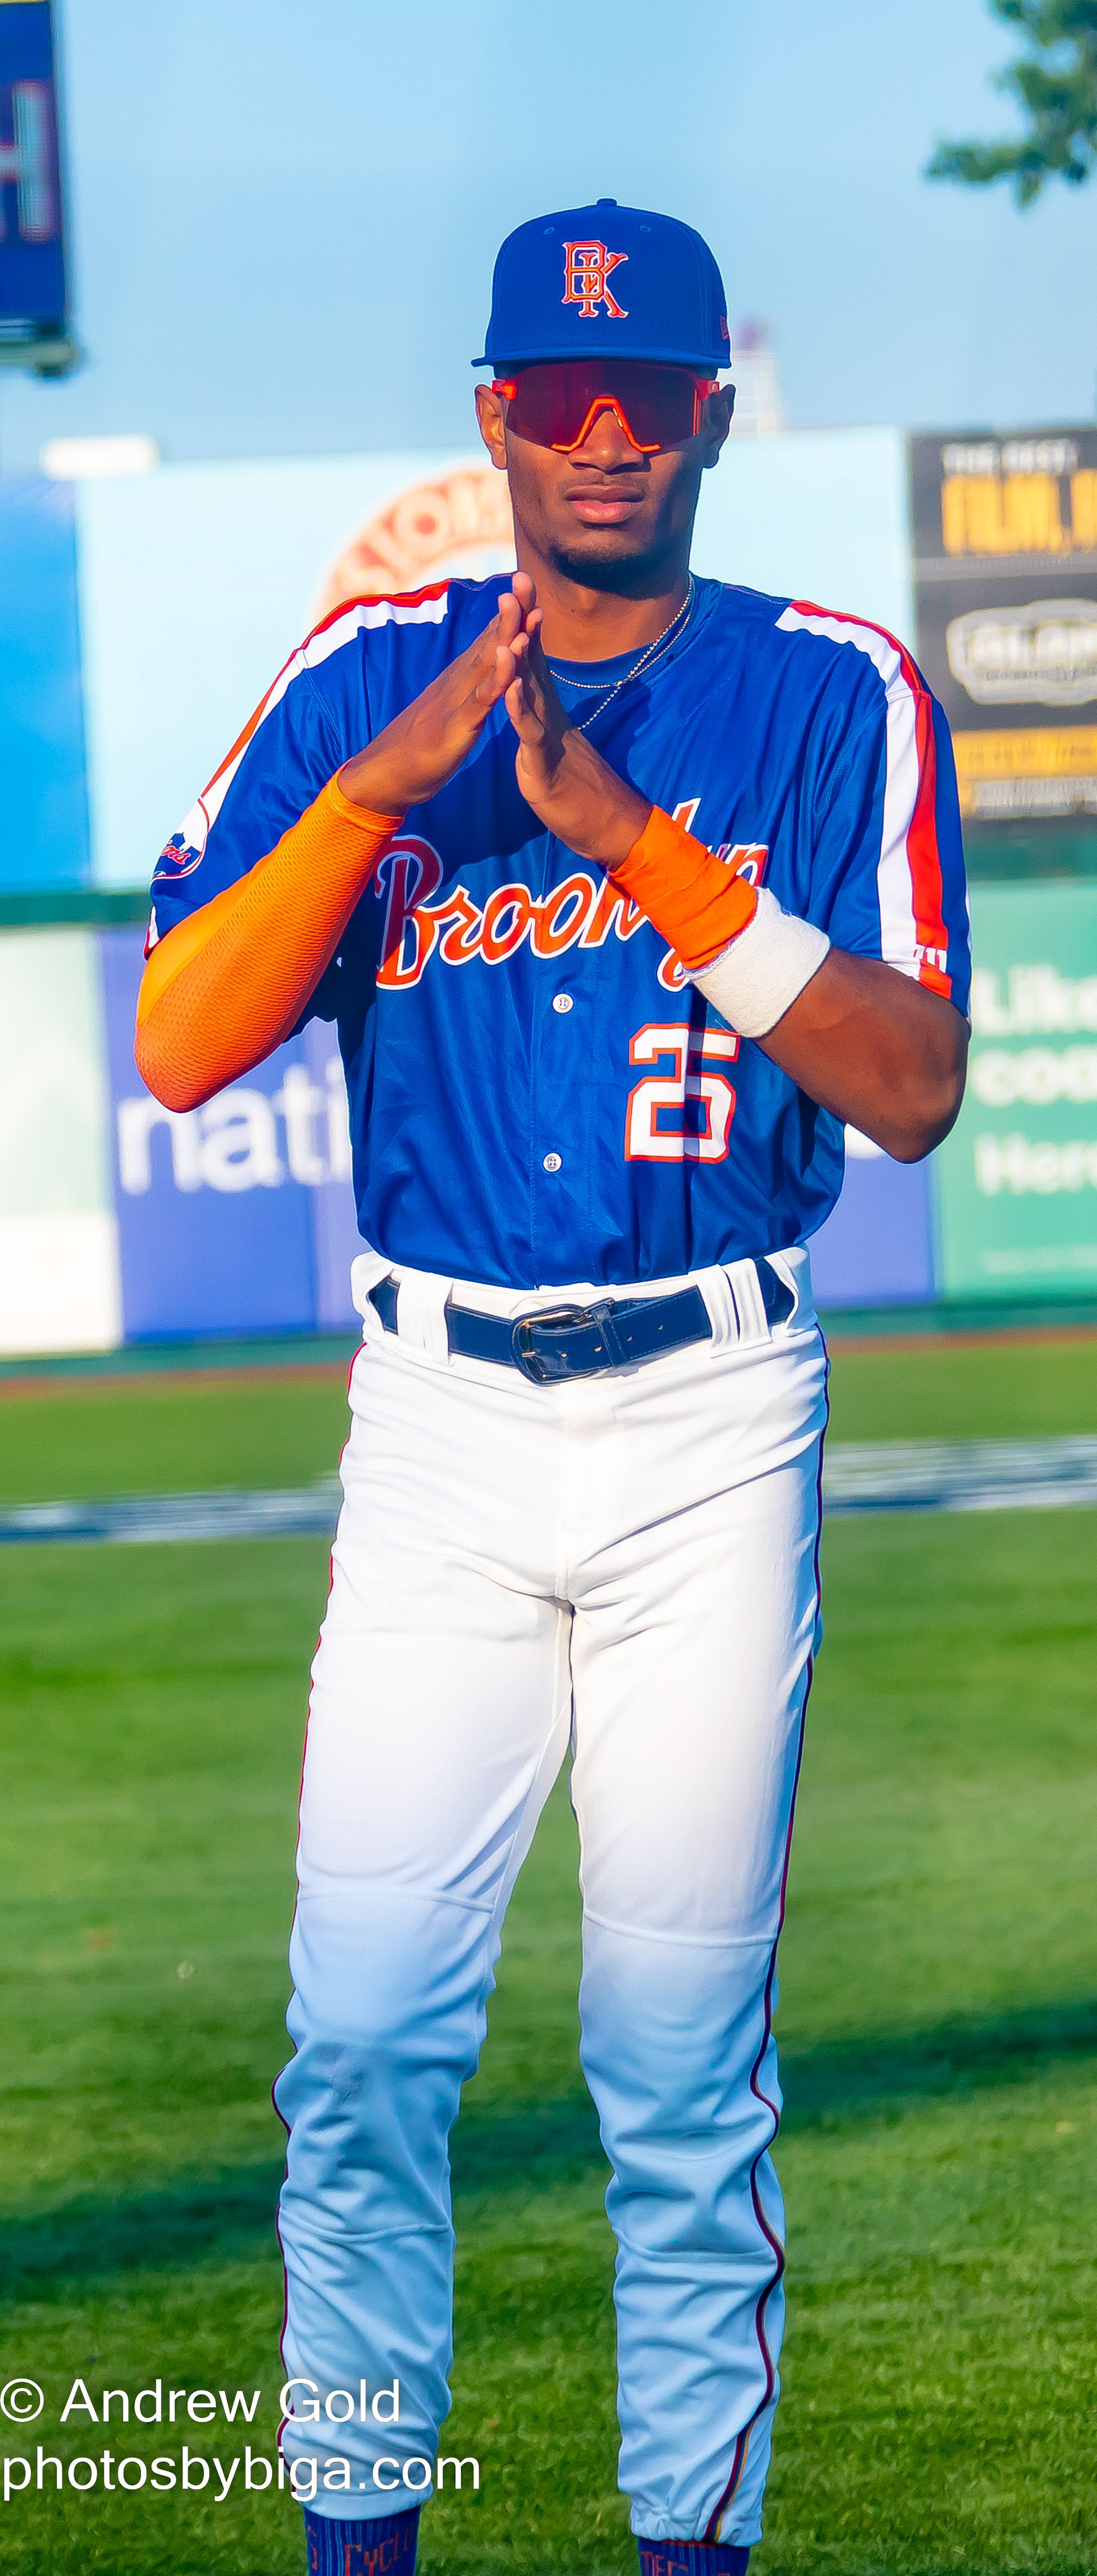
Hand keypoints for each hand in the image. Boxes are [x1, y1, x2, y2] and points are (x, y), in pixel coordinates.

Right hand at [338, 575, 536, 813]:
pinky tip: (510, 661)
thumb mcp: (454, 707)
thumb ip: (468, 687)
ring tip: (523, 608)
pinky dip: (497, 679)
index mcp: (463, 678)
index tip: (528, 585)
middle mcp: (460, 680)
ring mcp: (458, 700)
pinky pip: (481, 699)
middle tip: (528, 578)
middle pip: (491, 640)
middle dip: (512, 611)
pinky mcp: (457, 724)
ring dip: (505, 635)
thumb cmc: (423, 742)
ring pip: (487, 663)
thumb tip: (482, 669)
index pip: (491, 639)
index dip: (511, 613)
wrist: (389, 771)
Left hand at [503, 606, 650, 866]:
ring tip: (510, 625)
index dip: (524, 621)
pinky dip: (520, 708)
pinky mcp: (544, 763)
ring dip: (520, 657)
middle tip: (517, 580)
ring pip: (532, 689)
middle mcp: (550, 714)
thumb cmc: (577, 786)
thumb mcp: (553, 742)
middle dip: (523, 620)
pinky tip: (511, 686)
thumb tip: (536, 691)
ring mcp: (549, 735)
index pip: (534, 657)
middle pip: (534, 660)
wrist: (603, 823)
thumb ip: (543, 715)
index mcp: (547, 708)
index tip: (517, 585)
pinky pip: (531, 732)